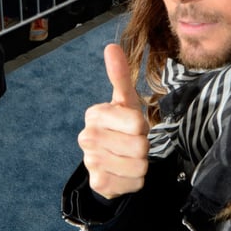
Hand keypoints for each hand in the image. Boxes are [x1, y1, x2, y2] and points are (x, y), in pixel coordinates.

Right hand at [78, 44, 149, 198]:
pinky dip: (136, 181)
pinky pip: (134, 184)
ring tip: (128, 158)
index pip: (137, 123)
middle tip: (131, 144)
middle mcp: (87, 138)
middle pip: (140, 147)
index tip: (134, 127)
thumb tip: (111, 46)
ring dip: (141, 164)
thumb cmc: (122, 127)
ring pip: (139, 166)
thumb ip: (120, 76)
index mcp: (95, 114)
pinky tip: (124, 173)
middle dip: (143, 147)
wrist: (109, 163)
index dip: (143, 127)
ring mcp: (90, 162)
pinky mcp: (99, 184)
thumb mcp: (125, 102)